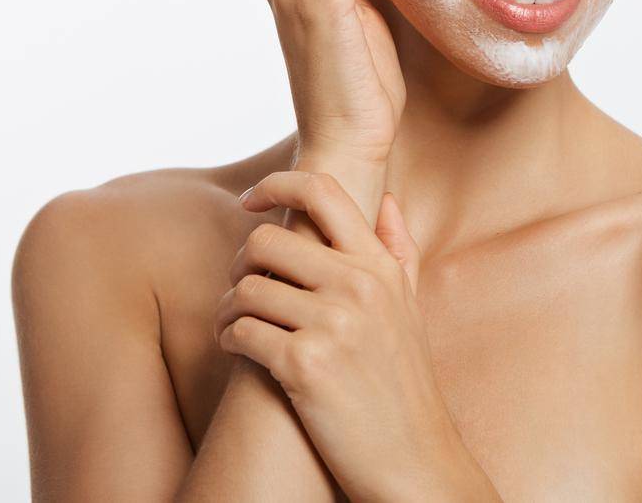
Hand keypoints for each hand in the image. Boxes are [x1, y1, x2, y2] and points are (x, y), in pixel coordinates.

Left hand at [216, 172, 499, 502]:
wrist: (414, 458)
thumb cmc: (404, 383)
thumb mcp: (411, 307)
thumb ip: (399, 249)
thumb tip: (387, 198)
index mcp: (381, 266)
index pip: (322, 190)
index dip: (275, 184)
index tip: (250, 200)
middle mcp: (359, 286)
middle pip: (265, 240)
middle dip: (240, 264)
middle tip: (241, 288)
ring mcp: (334, 324)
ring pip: (245, 288)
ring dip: (227, 308)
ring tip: (235, 324)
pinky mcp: (306, 366)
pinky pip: (241, 332)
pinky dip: (228, 340)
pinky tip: (238, 350)